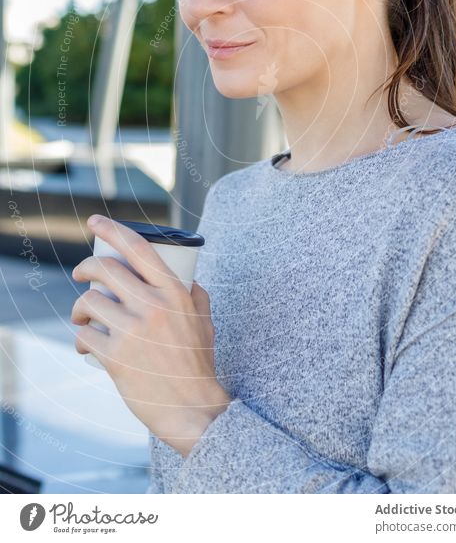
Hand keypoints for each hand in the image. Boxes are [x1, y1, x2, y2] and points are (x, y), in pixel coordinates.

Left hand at [70, 215, 231, 456]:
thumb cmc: (198, 363)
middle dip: (85, 267)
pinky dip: (80, 337)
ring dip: (78, 307)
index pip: (138, 248)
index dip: (113, 229)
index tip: (94, 221)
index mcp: (175, 292)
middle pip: (105, 270)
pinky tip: (84, 342)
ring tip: (81, 316)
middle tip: (81, 274)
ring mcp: (133, 331)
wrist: (193, 408)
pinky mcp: (116, 357)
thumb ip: (193, 293)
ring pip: (89, 302)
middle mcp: (153, 306)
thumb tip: (182, 275)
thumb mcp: (204, 319)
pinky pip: (85, 336)